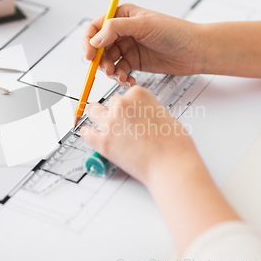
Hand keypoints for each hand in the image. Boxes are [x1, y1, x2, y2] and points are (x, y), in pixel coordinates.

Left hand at [79, 85, 198, 186]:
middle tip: (121, 125)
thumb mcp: (165, 115)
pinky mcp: (102, 142)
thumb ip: (148, 111)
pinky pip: (85, 133)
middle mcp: (121, 105)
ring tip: (104, 128)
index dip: (129, 107)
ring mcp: (110, 123)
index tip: (132, 116)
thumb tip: (141, 116)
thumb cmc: (175, 145)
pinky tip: (95, 138)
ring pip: (92, 111)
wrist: (172, 165)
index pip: (126, 95)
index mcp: (138, 94)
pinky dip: (89, 135)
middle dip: (114, 113)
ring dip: (98, 118)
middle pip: (109, 103)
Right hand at [83, 4, 202, 86]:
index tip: (90, 56)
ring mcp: (128, 47)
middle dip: (100, 61)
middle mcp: (122, 31)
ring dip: (111, 71)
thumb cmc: (175, 32)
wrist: (195, 50)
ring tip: (121, 77)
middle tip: (109, 71)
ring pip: (108, 61)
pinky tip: (129, 80)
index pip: (95, 27)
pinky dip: (121, 77)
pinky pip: (119, 71)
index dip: (89, 42)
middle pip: (99, 47)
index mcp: (122, 15)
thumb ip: (115, 29)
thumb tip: (94, 40)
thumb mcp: (143, 25)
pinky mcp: (134, 62)